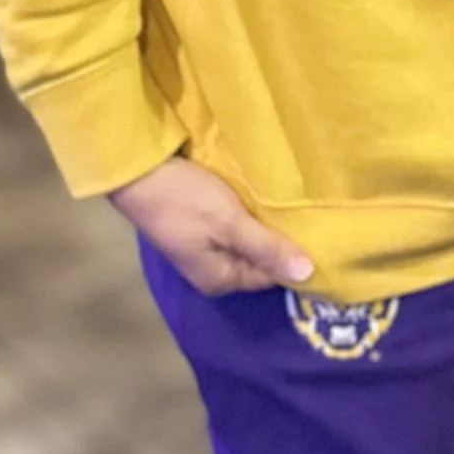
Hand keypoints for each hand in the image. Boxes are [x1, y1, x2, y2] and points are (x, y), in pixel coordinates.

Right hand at [109, 156, 312, 295]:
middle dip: (278, 240)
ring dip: (264, 225)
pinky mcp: (199, 229)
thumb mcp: (230, 223)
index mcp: (220, 280)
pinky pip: (234, 229)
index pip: (271, 276)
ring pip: (248, 243)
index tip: (315, 231)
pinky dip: (247, 216)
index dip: (292, 255)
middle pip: (259, 260)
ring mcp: (204, 250)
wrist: (138, 172)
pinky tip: (260, 200)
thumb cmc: (185, 200)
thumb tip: (308, 275)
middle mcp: (212, 272)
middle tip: (305, 215)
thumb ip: (267, 249)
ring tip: (289, 206)